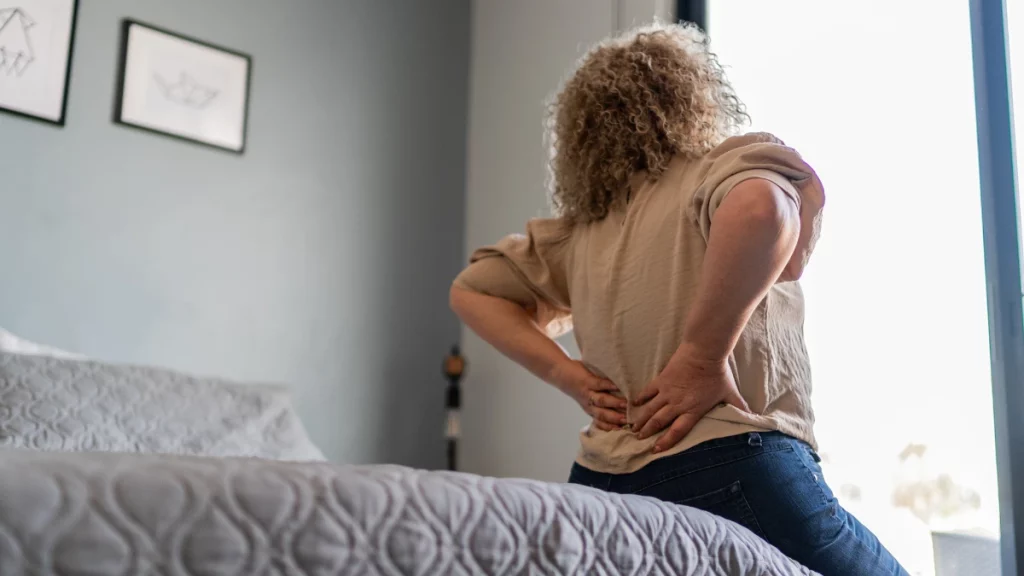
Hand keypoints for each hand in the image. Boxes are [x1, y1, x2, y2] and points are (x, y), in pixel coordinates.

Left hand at [549, 360, 626, 430]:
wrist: (559, 374)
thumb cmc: (577, 386)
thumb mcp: (587, 400)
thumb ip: (601, 403)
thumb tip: (623, 406)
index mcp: (590, 410)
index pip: (601, 422)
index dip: (612, 427)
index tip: (624, 429)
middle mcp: (589, 404)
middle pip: (602, 414)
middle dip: (616, 418)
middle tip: (628, 420)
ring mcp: (587, 392)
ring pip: (601, 400)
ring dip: (614, 403)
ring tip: (626, 404)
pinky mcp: (586, 381)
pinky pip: (598, 384)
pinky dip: (608, 385)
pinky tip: (617, 386)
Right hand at [632, 350, 749, 452]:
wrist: (704, 352)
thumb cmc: (718, 373)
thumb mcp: (730, 392)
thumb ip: (739, 407)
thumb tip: (754, 417)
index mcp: (692, 410)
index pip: (677, 431)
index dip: (666, 442)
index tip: (656, 449)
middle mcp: (677, 404)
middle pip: (659, 422)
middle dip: (648, 432)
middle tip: (638, 439)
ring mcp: (667, 392)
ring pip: (650, 410)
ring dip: (641, 420)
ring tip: (633, 427)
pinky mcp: (661, 380)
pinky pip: (648, 392)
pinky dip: (640, 398)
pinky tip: (634, 404)